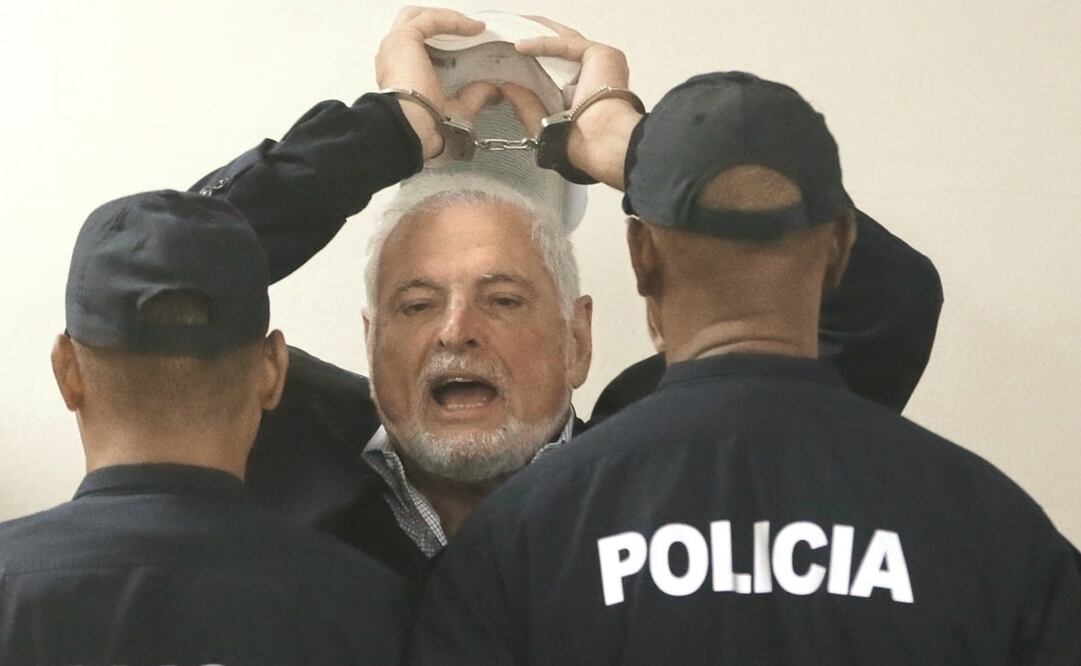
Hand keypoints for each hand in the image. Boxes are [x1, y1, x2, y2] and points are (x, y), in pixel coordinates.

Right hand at [376, 7, 489, 159]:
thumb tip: (493, 89)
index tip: (466, 44)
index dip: (441, 41)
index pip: (417, 47)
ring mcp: (395, 45)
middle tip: (467, 31)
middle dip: (441, 23)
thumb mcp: (457, 108)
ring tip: (473, 27)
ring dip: (447, 18)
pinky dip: (453, 21)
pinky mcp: (404, 38)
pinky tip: (474, 28)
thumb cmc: (426, 123)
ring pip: (420, 17)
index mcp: (400, 74)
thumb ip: (473, 95)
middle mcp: (393, 57)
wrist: (412, 125)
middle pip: (414, 25)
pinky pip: (431, 20)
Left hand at [515, 17, 643, 188]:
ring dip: (539, 36)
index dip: (537, 61)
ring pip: (565, 42)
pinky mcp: (602, 55)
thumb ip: (525, 102)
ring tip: (514, 32)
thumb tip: (506, 86)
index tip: (514, 58)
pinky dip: (543, 44)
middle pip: (561, 52)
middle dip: (536, 43)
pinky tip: (521, 46)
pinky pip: (567, 44)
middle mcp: (596, 77)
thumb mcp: (543, 120)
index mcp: (586, 93)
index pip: (559, 70)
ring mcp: (601, 64)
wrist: (598, 139)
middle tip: (511, 38)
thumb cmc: (580, 139)